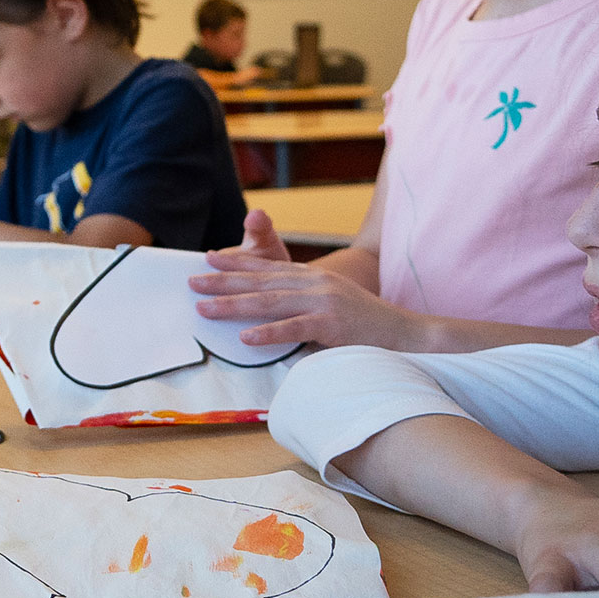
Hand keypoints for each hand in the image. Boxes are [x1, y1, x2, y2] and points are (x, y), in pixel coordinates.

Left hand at [187, 208, 428, 350]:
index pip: (267, 267)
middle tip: (191, 282)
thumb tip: (270, 319)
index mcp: (312, 278)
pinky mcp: (332, 323)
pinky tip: (245, 337)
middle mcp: (314, 283)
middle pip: (260, 281)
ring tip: (204, 308)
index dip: (236, 263)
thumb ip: (303, 307)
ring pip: (270, 302)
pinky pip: (294, 328)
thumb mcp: (332, 306)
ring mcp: (323, 301)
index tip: (207, 260)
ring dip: (234, 305)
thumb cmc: (366, 327)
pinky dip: (268, 332)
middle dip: (223, 281)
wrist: (407, 334)